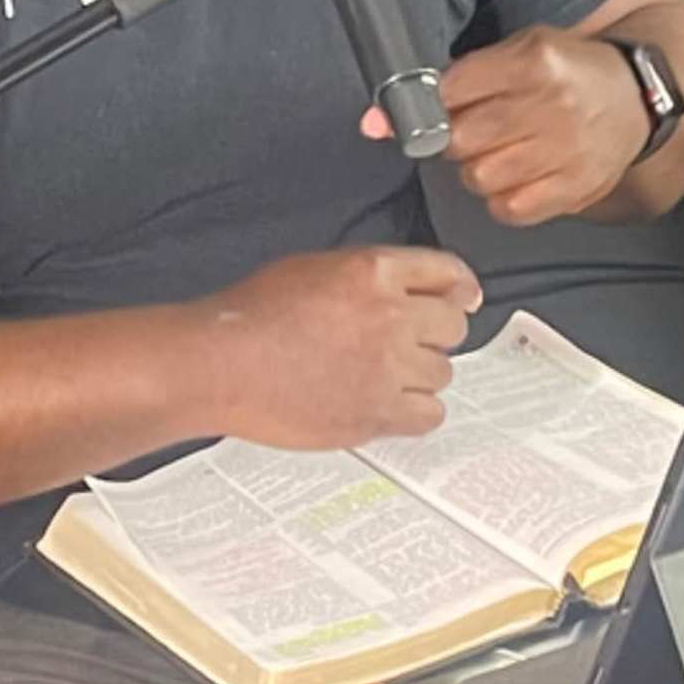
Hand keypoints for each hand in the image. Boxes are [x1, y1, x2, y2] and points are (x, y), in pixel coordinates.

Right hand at [196, 244, 485, 446]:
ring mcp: (386, 367)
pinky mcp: (376, 412)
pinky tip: (392, 405)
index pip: (449, 273)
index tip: (463, 298)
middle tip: (410, 343)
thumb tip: (399, 291)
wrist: (219, 363)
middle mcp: (389, 316)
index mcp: (373, 271)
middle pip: (453, 326)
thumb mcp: (311, 269)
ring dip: (421, 374)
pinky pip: (429, 415)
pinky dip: (416, 411)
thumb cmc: (248, 317)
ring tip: (386, 376)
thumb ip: (364, 277)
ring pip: (443, 372)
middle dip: (435, 334)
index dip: (460, 288)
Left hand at [391, 27, 651, 224]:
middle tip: (471, 131)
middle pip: (461, 139)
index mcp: (535, 61)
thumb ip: (458, 77)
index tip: (412, 114)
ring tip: (500, 151)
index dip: (425, 107)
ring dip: (478, 169)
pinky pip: (509, 208)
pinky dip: (502, 197)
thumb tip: (376, 121)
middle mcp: (552, 105)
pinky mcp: (574, 188)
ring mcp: (566, 150)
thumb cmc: (569, 72)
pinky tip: (516, 176)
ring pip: (480, 177)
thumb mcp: (522, 50)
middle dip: (453, 139)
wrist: (637, 99)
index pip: (452, 90)